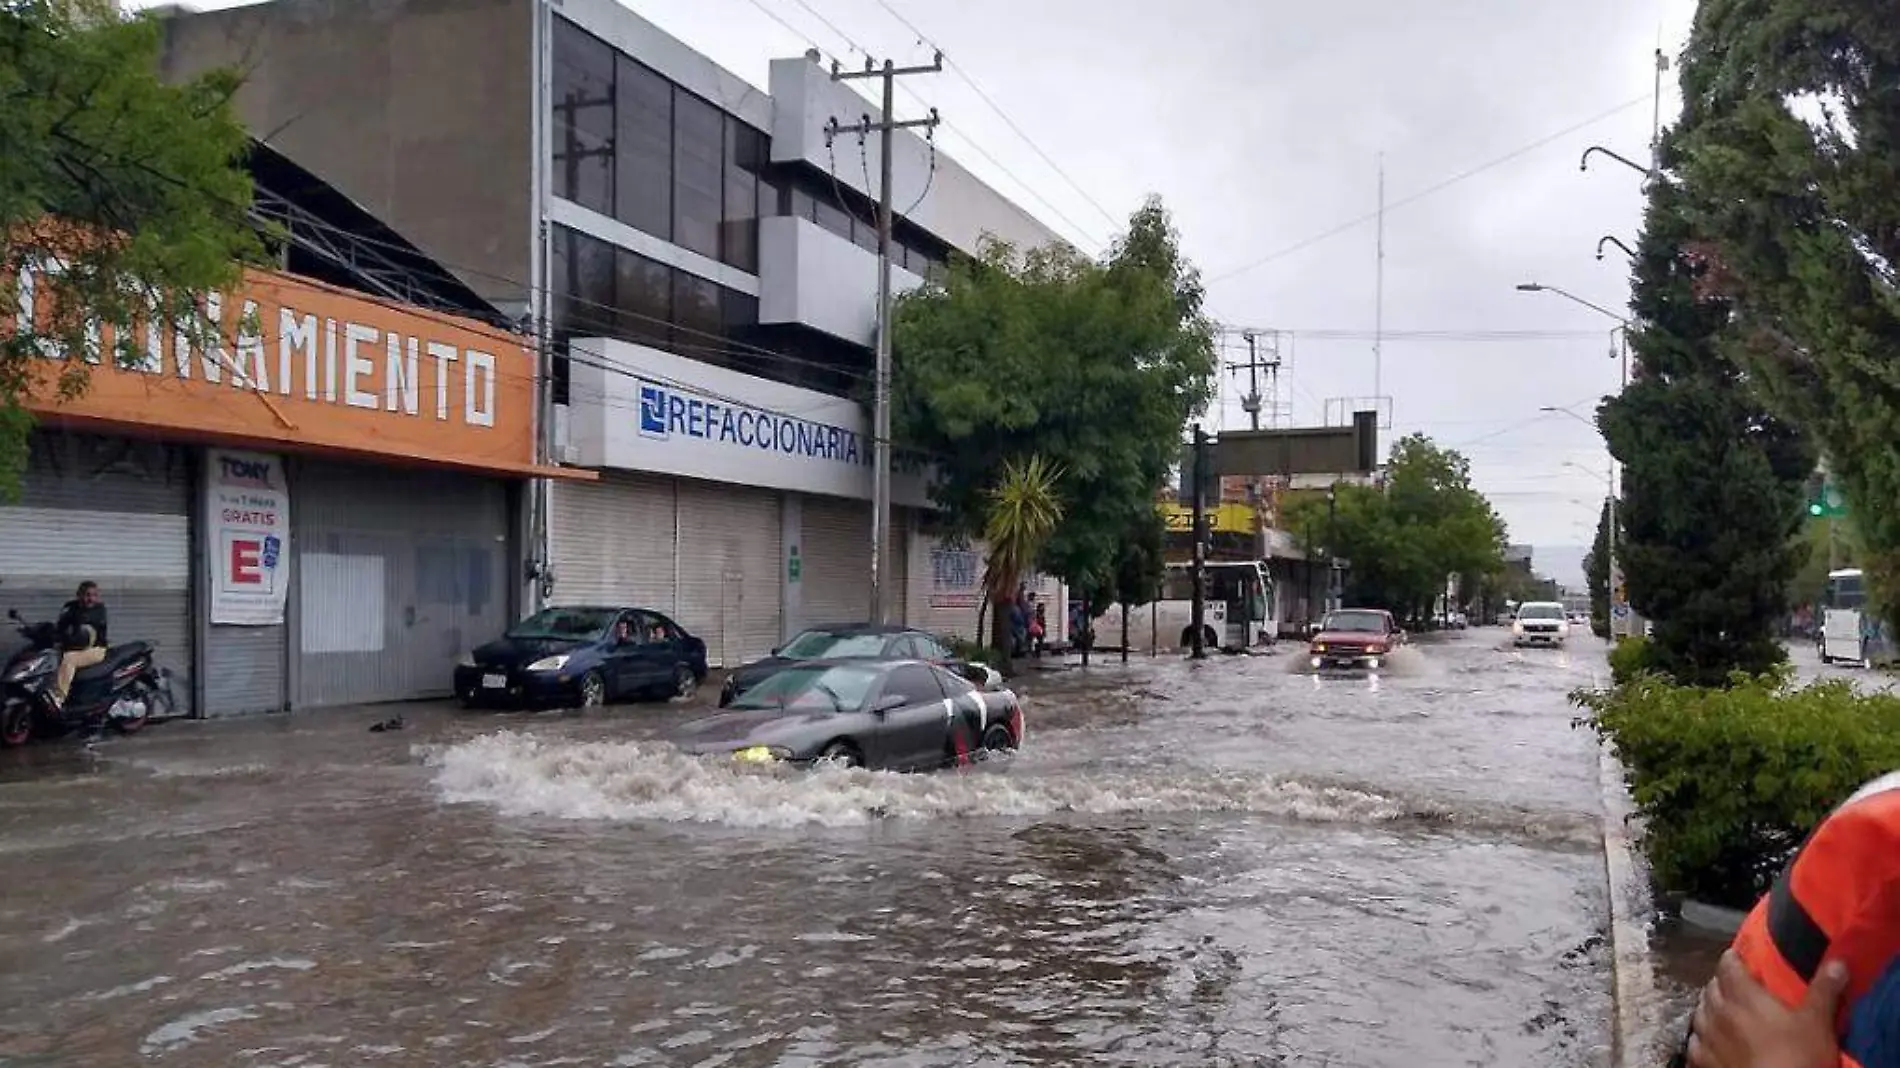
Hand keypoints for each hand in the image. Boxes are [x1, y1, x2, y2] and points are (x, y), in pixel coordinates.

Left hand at [1687, 949, 1847, 1067]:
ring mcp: (1706, 1038)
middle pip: (1711, 987)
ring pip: (1700, 1013)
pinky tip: (1712, 1041)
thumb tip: (1836, 962)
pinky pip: (1695, 1042)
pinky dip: (1703, 1037)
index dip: (1733, 959)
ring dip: (1711, 1008)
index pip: (1727, 965)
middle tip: (1737, 987)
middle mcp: (1717, 1012)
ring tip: (1724, 1012)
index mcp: (1742, 996)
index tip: (1740, 958)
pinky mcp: (1702, 1061)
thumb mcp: (1817, 1023)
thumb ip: (1823, 990)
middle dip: (1722, 983)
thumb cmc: (1797, 1056)